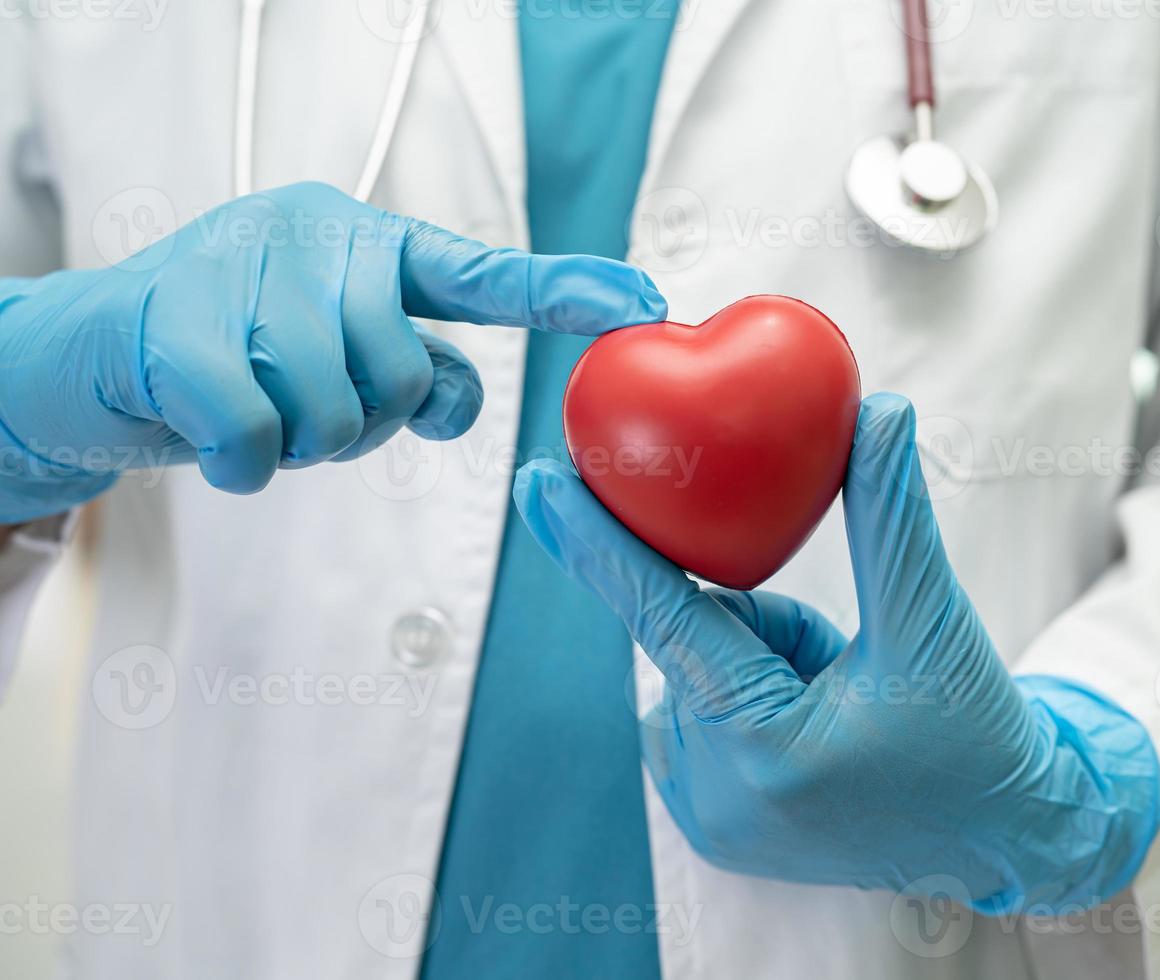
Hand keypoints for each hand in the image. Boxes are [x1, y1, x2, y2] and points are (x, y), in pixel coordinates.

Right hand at [0, 181, 665, 521]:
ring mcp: (242, 264)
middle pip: (402, 377)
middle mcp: (315, 234)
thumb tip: (460, 400)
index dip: (566, 292)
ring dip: (299, 444)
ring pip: (334, 410)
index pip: (482, 273)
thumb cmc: (237, 358)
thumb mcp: (336, 356)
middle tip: (304, 411)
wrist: (92, 356)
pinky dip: (242, 465)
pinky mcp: (175, 320)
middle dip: (360, 425)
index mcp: (368, 242)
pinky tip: (212, 442)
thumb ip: (412, 369)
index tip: (642, 303)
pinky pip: (257, 436)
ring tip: (253, 411)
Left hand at [513, 393, 1159, 913]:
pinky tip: (818, 730)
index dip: (597, 539)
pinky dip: (749, 696)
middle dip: (766, 623)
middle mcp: (720, 795)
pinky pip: (701, 714)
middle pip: (701, 638)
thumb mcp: (933, 619)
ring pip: (701, 670)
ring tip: (843, 704)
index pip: (665, 616)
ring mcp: (711, 819)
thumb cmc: (974, 730)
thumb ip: (894, 514)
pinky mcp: (711, 828)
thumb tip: (879, 411)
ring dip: (762, 659)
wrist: (1001, 832)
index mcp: (770, 746)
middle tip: (843, 661)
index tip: (538, 478)